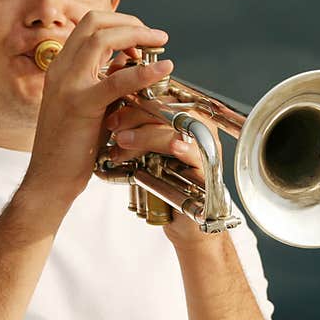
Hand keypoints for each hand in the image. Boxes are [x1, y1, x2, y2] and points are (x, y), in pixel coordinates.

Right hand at [20, 11, 172, 204]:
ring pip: (102, 38)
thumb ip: (106, 83)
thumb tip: (130, 63)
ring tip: (160, 44)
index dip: (118, 24)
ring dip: (137, 35)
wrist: (49, 179)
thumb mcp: (91, 107)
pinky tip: (162, 68)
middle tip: (155, 37)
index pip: (88, 26)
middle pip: (94, 22)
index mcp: (60, 68)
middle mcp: (60, 70)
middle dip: (130, 22)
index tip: (142, 38)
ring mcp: (67, 84)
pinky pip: (116, 80)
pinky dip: (143, 71)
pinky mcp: (79, 104)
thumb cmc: (72, 149)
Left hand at [104, 100, 225, 249]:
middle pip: (170, 109)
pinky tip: (172, 147)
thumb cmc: (163, 186)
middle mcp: (198, 130)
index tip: (112, 107)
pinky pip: (197, 154)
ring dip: (148, 134)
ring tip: (123, 143)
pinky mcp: (208, 170)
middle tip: (113, 125)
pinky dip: (184, 149)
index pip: (162, 97)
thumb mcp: (144, 155)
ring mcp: (205, 149)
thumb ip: (134, 133)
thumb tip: (110, 115)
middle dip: (137, 115)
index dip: (137, 98)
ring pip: (178, 129)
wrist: (181, 221)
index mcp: (184, 120)